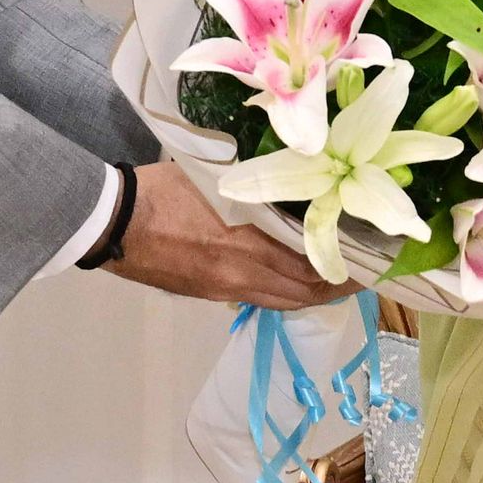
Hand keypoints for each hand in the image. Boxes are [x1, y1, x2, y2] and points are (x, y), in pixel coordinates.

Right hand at [104, 161, 349, 311]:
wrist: (112, 222)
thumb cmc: (161, 191)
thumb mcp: (217, 180)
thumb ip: (257, 190)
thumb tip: (290, 189)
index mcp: (247, 245)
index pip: (311, 268)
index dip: (345, 271)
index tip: (370, 264)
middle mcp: (241, 275)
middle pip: (302, 293)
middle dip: (336, 288)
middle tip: (362, 276)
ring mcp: (223, 289)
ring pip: (281, 301)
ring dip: (309, 295)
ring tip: (333, 282)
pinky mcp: (207, 294)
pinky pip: (257, 298)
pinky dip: (281, 293)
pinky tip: (289, 280)